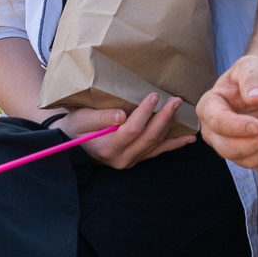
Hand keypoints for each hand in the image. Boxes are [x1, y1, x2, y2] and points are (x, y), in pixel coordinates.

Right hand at [58, 91, 191, 168]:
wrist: (68, 144)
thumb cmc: (74, 127)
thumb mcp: (81, 119)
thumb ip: (100, 118)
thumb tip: (121, 116)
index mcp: (107, 148)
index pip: (132, 129)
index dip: (145, 113)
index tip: (154, 95)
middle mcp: (121, 158)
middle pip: (149, 137)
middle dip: (164, 117)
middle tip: (176, 100)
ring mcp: (130, 161)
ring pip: (156, 144)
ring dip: (171, 127)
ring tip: (182, 110)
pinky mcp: (136, 159)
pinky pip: (158, 152)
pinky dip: (174, 144)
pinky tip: (189, 139)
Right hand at [197, 54, 257, 171]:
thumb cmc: (256, 75)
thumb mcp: (252, 65)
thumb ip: (251, 77)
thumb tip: (254, 97)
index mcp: (209, 106)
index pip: (218, 123)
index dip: (238, 127)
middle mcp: (214, 130)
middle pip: (228, 149)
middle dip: (257, 142)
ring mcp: (230, 145)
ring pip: (246, 161)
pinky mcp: (248, 155)